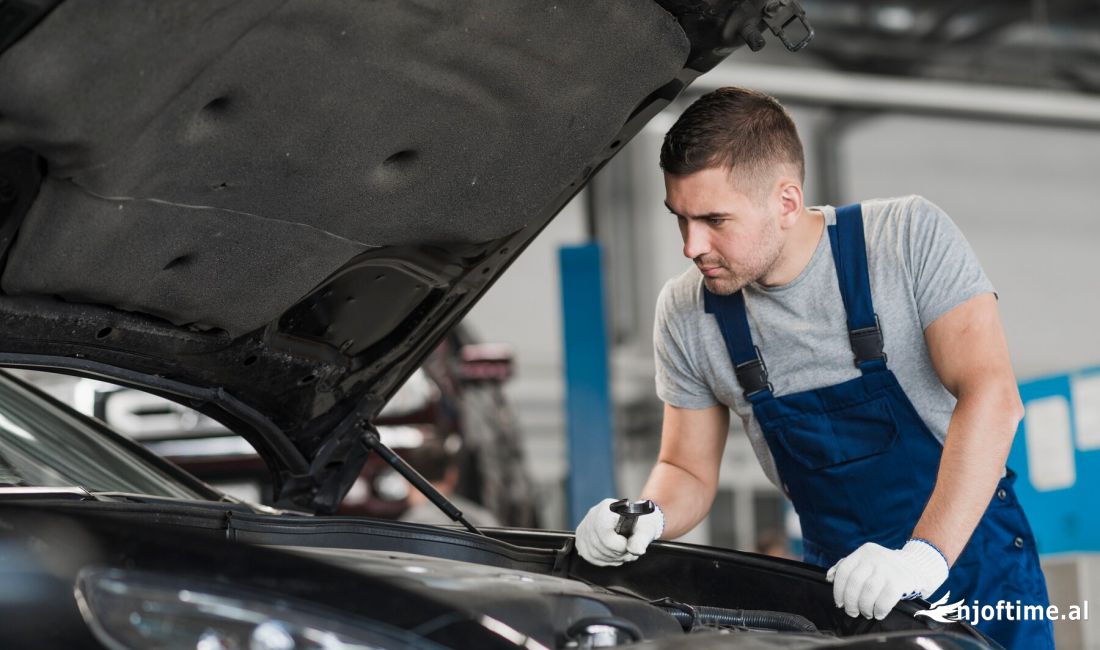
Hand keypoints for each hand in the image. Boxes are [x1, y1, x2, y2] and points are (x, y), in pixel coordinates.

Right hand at [575, 498, 664, 565]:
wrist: (636, 524)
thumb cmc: (641, 524)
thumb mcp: (646, 530)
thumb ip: (641, 540)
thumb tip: (636, 550)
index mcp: (608, 508)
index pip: (604, 531)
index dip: (618, 545)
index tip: (627, 544)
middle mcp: (593, 515)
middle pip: (599, 544)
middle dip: (617, 553)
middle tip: (628, 550)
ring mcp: (585, 526)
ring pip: (593, 552)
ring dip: (612, 558)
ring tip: (623, 552)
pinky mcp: (581, 538)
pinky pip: (589, 556)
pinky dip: (603, 560)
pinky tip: (613, 554)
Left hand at [826, 539, 948, 619]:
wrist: (917, 565)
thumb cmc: (885, 567)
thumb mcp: (866, 560)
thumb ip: (846, 566)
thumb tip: (829, 577)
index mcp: (863, 552)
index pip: (844, 571)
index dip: (838, 590)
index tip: (839, 603)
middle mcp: (874, 558)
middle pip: (855, 582)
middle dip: (851, 601)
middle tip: (852, 612)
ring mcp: (888, 568)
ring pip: (868, 591)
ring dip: (864, 607)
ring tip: (866, 613)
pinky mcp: (900, 580)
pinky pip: (885, 598)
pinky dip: (879, 609)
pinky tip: (878, 613)